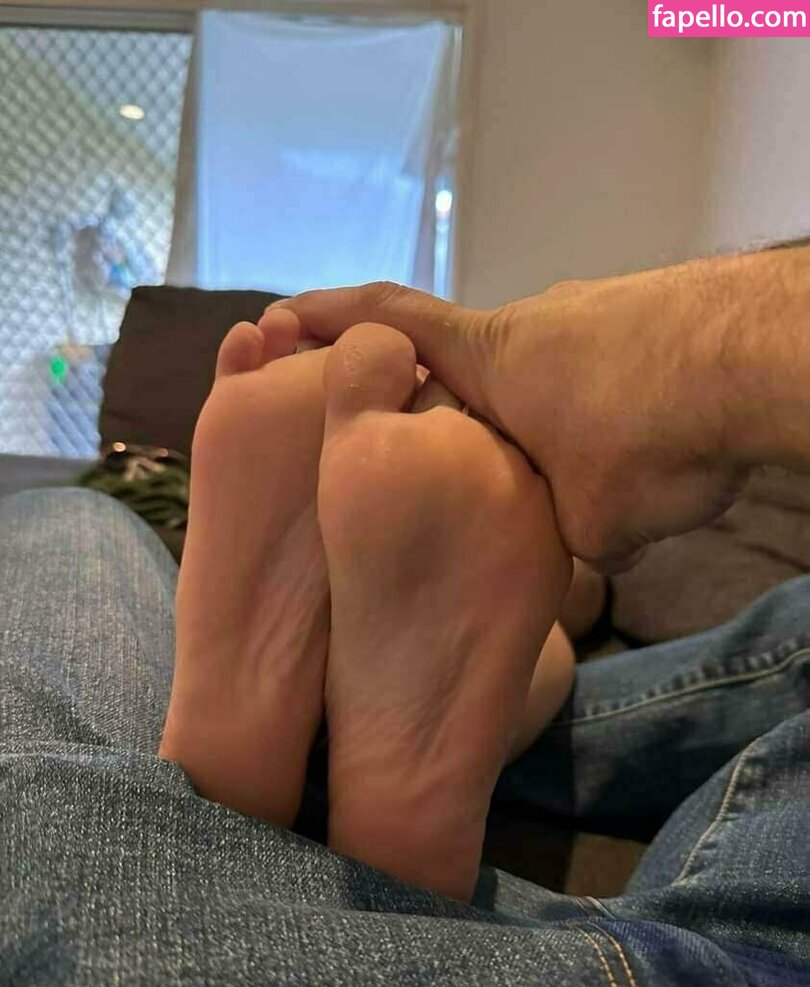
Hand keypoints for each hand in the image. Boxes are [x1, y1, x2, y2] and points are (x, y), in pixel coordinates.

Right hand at [277, 265, 749, 569]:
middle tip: (457, 465)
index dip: (333, 316)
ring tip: (569, 474)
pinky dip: (601, 412)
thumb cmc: (643, 439)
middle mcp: (534, 324)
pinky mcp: (649, 320)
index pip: (390, 319)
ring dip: (542, 421)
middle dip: (455, 410)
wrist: (754, 363)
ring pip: (541, 376)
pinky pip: (601, 372)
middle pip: (470, 362)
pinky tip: (633, 453)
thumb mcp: (584, 518)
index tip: (286, 316)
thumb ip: (557, 529)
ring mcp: (593, 313)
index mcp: (489, 357)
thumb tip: (583, 547)